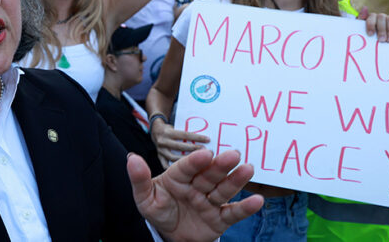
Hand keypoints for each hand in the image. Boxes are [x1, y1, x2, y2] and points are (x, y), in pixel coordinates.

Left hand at [129, 149, 262, 241]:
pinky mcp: (219, 218)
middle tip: (233, 154)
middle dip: (221, 165)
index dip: (195, 161)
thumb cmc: (158, 211)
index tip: (205, 153)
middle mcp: (197, 186)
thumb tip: (131, 158)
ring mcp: (210, 201)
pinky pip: (233, 213)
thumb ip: (139, 180)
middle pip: (210, 175)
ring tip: (248, 169)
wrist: (170, 235)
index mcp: (179, 178)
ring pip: (224, 190)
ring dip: (236, 180)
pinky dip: (245, 208)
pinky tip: (257, 202)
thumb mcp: (145, 198)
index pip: (187, 167)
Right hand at [150, 118, 208, 168]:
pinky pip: (166, 165)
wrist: (155, 131)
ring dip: (186, 160)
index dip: (196, 137)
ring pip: (173, 158)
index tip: (208, 139)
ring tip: (198, 161)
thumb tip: (203, 137)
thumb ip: (185, 133)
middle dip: (194, 149)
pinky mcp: (159, 158)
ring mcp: (160, 151)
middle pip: (180, 146)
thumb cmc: (171, 129)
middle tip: (207, 151)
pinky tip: (186, 171)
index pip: (184, 134)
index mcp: (168, 132)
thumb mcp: (176, 126)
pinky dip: (175, 169)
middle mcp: (163, 141)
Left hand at [357, 7, 388, 42]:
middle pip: (381, 17)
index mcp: (374, 19)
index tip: (370, 34)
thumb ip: (363, 24)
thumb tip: (364, 8)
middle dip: (381, 29)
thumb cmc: (376, 41)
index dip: (370, 24)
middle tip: (381, 40)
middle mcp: (383, 17)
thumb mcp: (368, 36)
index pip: (371, 16)